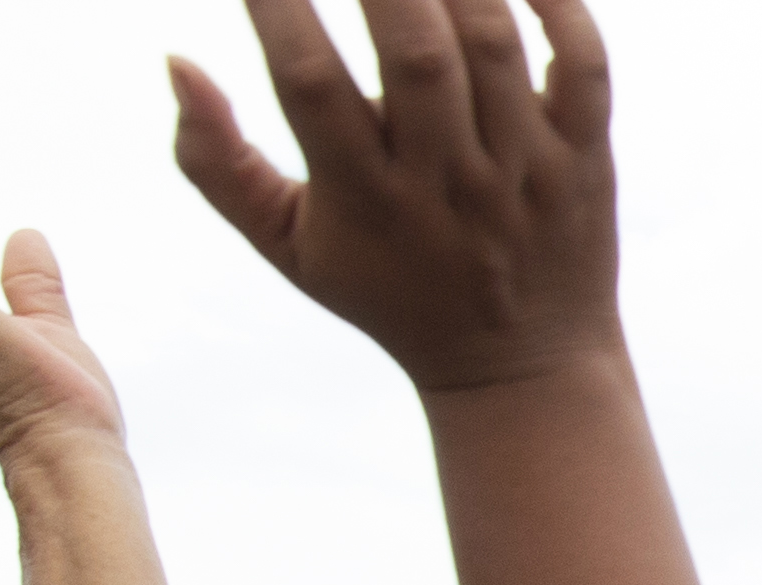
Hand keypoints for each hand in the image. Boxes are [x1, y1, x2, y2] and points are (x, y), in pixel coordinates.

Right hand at [170, 0, 620, 396]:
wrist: (523, 371)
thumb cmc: (390, 294)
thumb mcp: (287, 246)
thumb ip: (217, 163)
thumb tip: (176, 62)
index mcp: (364, 196)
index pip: (309, 81)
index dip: (277, 6)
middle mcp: (447, 181)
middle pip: (413, 52)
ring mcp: (524, 170)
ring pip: (491, 46)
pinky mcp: (586, 161)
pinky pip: (583, 67)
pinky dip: (562, 6)